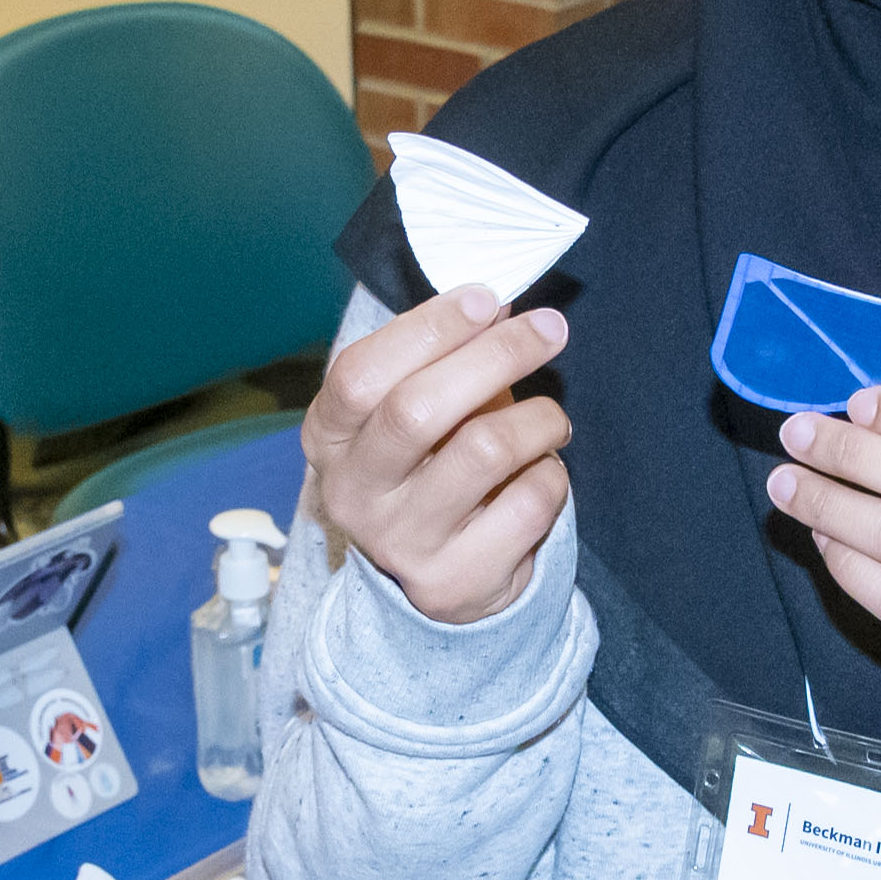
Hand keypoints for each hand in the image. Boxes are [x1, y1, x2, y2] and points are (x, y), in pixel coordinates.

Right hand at [300, 288, 572, 626]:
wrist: (439, 577)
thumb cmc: (431, 466)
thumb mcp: (417, 408)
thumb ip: (447, 356)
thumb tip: (497, 303)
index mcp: (328, 438)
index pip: (360, 373)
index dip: (427, 328)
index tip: (487, 298)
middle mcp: (352, 493)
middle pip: (418, 409)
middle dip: (496, 355)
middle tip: (550, 329)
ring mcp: (400, 543)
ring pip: (485, 450)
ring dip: (539, 417)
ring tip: (551, 418)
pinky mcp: (453, 581)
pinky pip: (528, 503)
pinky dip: (551, 473)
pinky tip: (541, 473)